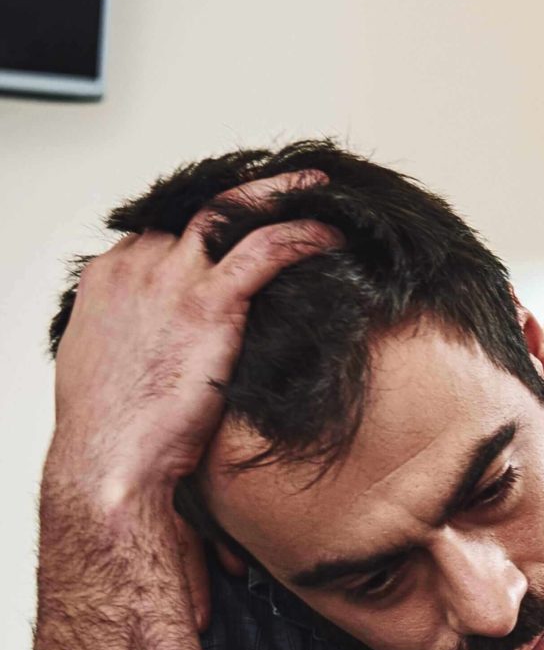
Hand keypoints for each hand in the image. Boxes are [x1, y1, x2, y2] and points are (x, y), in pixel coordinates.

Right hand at [46, 173, 338, 518]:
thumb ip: (138, 336)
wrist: (110, 463)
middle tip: (283, 186)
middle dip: (243, 194)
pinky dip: (302, 234)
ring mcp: (169, 282)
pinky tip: (330, 234)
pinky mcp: (206, 305)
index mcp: (108, 281)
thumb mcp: (112, 368)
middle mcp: (134, 269)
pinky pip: (264, 250)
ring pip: (227, 211)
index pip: (159, 229)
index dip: (204, 222)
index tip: (241, 220)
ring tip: (317, 187)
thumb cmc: (114, 432)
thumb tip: (167, 341)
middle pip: (194, 210)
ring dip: (277, 193)